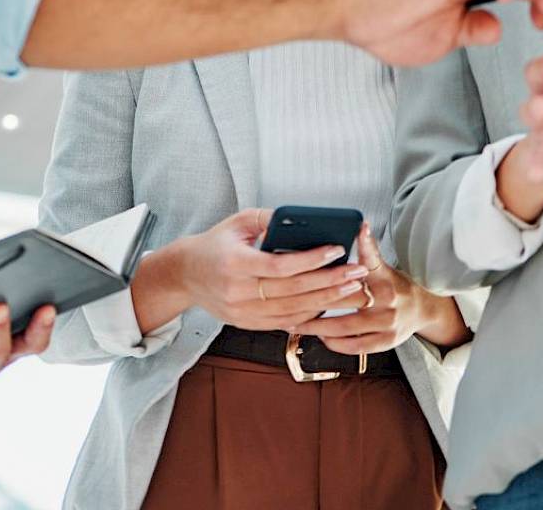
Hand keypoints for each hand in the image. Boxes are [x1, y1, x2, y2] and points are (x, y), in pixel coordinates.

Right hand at [172, 209, 370, 331]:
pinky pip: (284, 322)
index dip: (311, 260)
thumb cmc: (215, 244)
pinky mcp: (246, 323)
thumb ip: (270, 218)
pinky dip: (309, 314)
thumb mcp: (238, 222)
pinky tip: (329, 304)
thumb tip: (304, 221)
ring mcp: (242, 312)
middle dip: (330, 282)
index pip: (280, 266)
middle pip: (293, 291)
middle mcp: (237, 292)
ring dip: (326, 301)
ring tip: (351, 289)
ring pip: (293, 311)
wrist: (185, 274)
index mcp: (234, 263)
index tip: (337, 250)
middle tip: (357, 272)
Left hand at [291, 224, 467, 353]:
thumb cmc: (394, 285)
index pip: (370, 257)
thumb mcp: (383, 265)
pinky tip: (319, 336)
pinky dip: (334, 342)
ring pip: (344, 327)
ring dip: (316, 327)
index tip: (353, 231)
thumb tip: (360, 225)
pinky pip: (354, 346)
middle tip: (287, 299)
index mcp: (384, 276)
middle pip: (345, 298)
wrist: (423, 310)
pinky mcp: (386, 341)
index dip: (363, 243)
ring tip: (294, 324)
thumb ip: (368, 251)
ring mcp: (387, 323)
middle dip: (313, 300)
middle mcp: (387, 299)